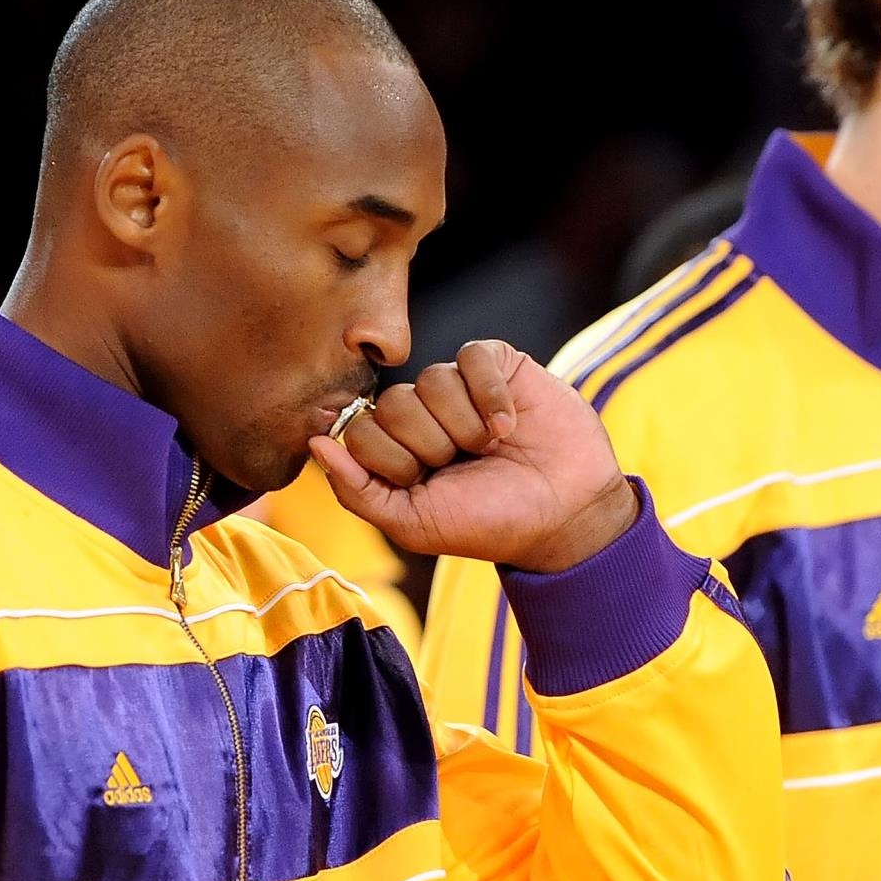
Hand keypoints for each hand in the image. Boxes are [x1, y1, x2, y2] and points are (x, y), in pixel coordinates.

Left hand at [308, 340, 638, 571]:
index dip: (392, 459)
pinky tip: (510, 424)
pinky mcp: (499, 366)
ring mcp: (460, 387)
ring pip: (433, 380)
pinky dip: (491, 395)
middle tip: (463, 465)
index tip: (426, 482)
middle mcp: (423, 414)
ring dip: (465, 425)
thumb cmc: (489, 524)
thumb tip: (315, 443)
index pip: (359, 429)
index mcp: (396, 449)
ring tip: (492, 448)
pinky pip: (472, 357)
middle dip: (431, 445)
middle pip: (394, 403)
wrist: (564, 516)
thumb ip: (357, 490)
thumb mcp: (413, 523)